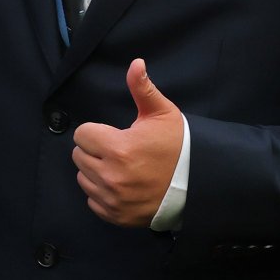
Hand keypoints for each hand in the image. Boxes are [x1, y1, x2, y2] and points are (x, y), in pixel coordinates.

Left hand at [72, 59, 182, 227]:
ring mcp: (113, 198)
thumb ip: (143, 89)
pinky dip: (102, 194)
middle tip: (118, 151)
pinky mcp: (116, 216)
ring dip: (96, 171)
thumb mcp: (163, 114)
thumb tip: (135, 63)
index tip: (113, 135)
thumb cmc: (180, 146)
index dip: (97, 132)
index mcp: (119, 148)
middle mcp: (112, 176)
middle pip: (79, 156)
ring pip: (83, 178)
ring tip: (121, 168)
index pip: (82, 135)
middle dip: (95, 150)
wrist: (201, 184)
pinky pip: (92, 201)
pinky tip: (122, 186)